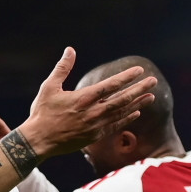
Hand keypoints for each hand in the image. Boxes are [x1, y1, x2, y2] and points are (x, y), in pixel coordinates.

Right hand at [20, 47, 156, 158]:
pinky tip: (136, 112)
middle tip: (153, 81)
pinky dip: (126, 118)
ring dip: (137, 103)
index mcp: (82, 98)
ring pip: (121, 112)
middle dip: (139, 89)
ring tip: (151, 96)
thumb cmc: (41, 113)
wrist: (38, 142)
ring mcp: (95, 126)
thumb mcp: (49, 87)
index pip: (110, 85)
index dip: (126, 77)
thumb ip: (62, 68)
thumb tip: (70, 50)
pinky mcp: (94, 137)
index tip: (139, 70)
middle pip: (122, 99)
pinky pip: (115, 126)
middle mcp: (92, 112)